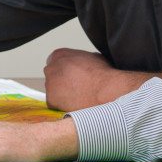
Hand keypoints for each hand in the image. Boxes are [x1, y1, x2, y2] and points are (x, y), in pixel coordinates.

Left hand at [43, 48, 161, 111]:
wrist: (111, 92)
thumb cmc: (109, 75)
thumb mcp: (97, 59)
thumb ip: (85, 61)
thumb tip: (89, 64)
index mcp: (59, 54)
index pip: (57, 63)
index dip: (71, 72)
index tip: (81, 79)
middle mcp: (50, 68)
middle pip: (53, 77)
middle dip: (64, 83)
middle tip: (83, 90)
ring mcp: (50, 85)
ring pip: (55, 92)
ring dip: (64, 95)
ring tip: (83, 99)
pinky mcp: (52, 101)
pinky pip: (57, 106)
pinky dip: (65, 107)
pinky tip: (79, 107)